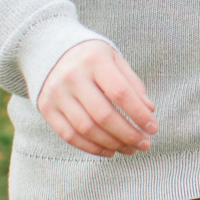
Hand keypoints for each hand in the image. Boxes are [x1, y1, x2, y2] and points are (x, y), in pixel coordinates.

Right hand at [35, 40, 157, 156]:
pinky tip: (108, 151)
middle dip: (128, 134)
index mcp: (94, 60)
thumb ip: (132, 84)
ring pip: (87, 129)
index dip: (139, 114)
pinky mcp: (46, 108)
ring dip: (112, 144)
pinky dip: (91, 147)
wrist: (49, 48)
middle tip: (144, 144)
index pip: (121, 93)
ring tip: (129, 149)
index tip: (153, 128)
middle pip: (104, 115)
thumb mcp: (114, 59)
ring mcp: (56, 93)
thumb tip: (149, 111)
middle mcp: (73, 76)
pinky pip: (69, 135)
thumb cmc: (91, 57)